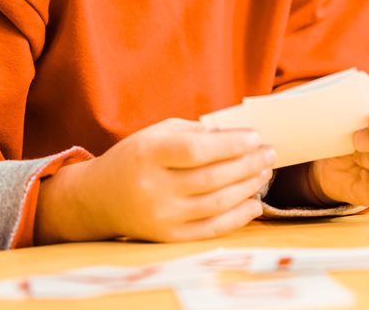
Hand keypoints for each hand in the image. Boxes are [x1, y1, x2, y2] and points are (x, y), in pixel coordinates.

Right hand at [36, 118, 273, 243]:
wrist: (98, 198)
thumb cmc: (137, 157)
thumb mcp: (158, 133)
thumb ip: (196, 131)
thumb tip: (240, 134)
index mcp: (149, 154)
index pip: (196, 150)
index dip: (230, 144)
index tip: (256, 137)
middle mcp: (153, 188)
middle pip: (212, 178)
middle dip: (248, 164)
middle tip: (270, 154)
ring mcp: (160, 217)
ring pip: (216, 204)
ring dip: (248, 187)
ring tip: (265, 172)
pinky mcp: (167, 237)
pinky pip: (210, 230)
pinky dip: (238, 217)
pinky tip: (254, 203)